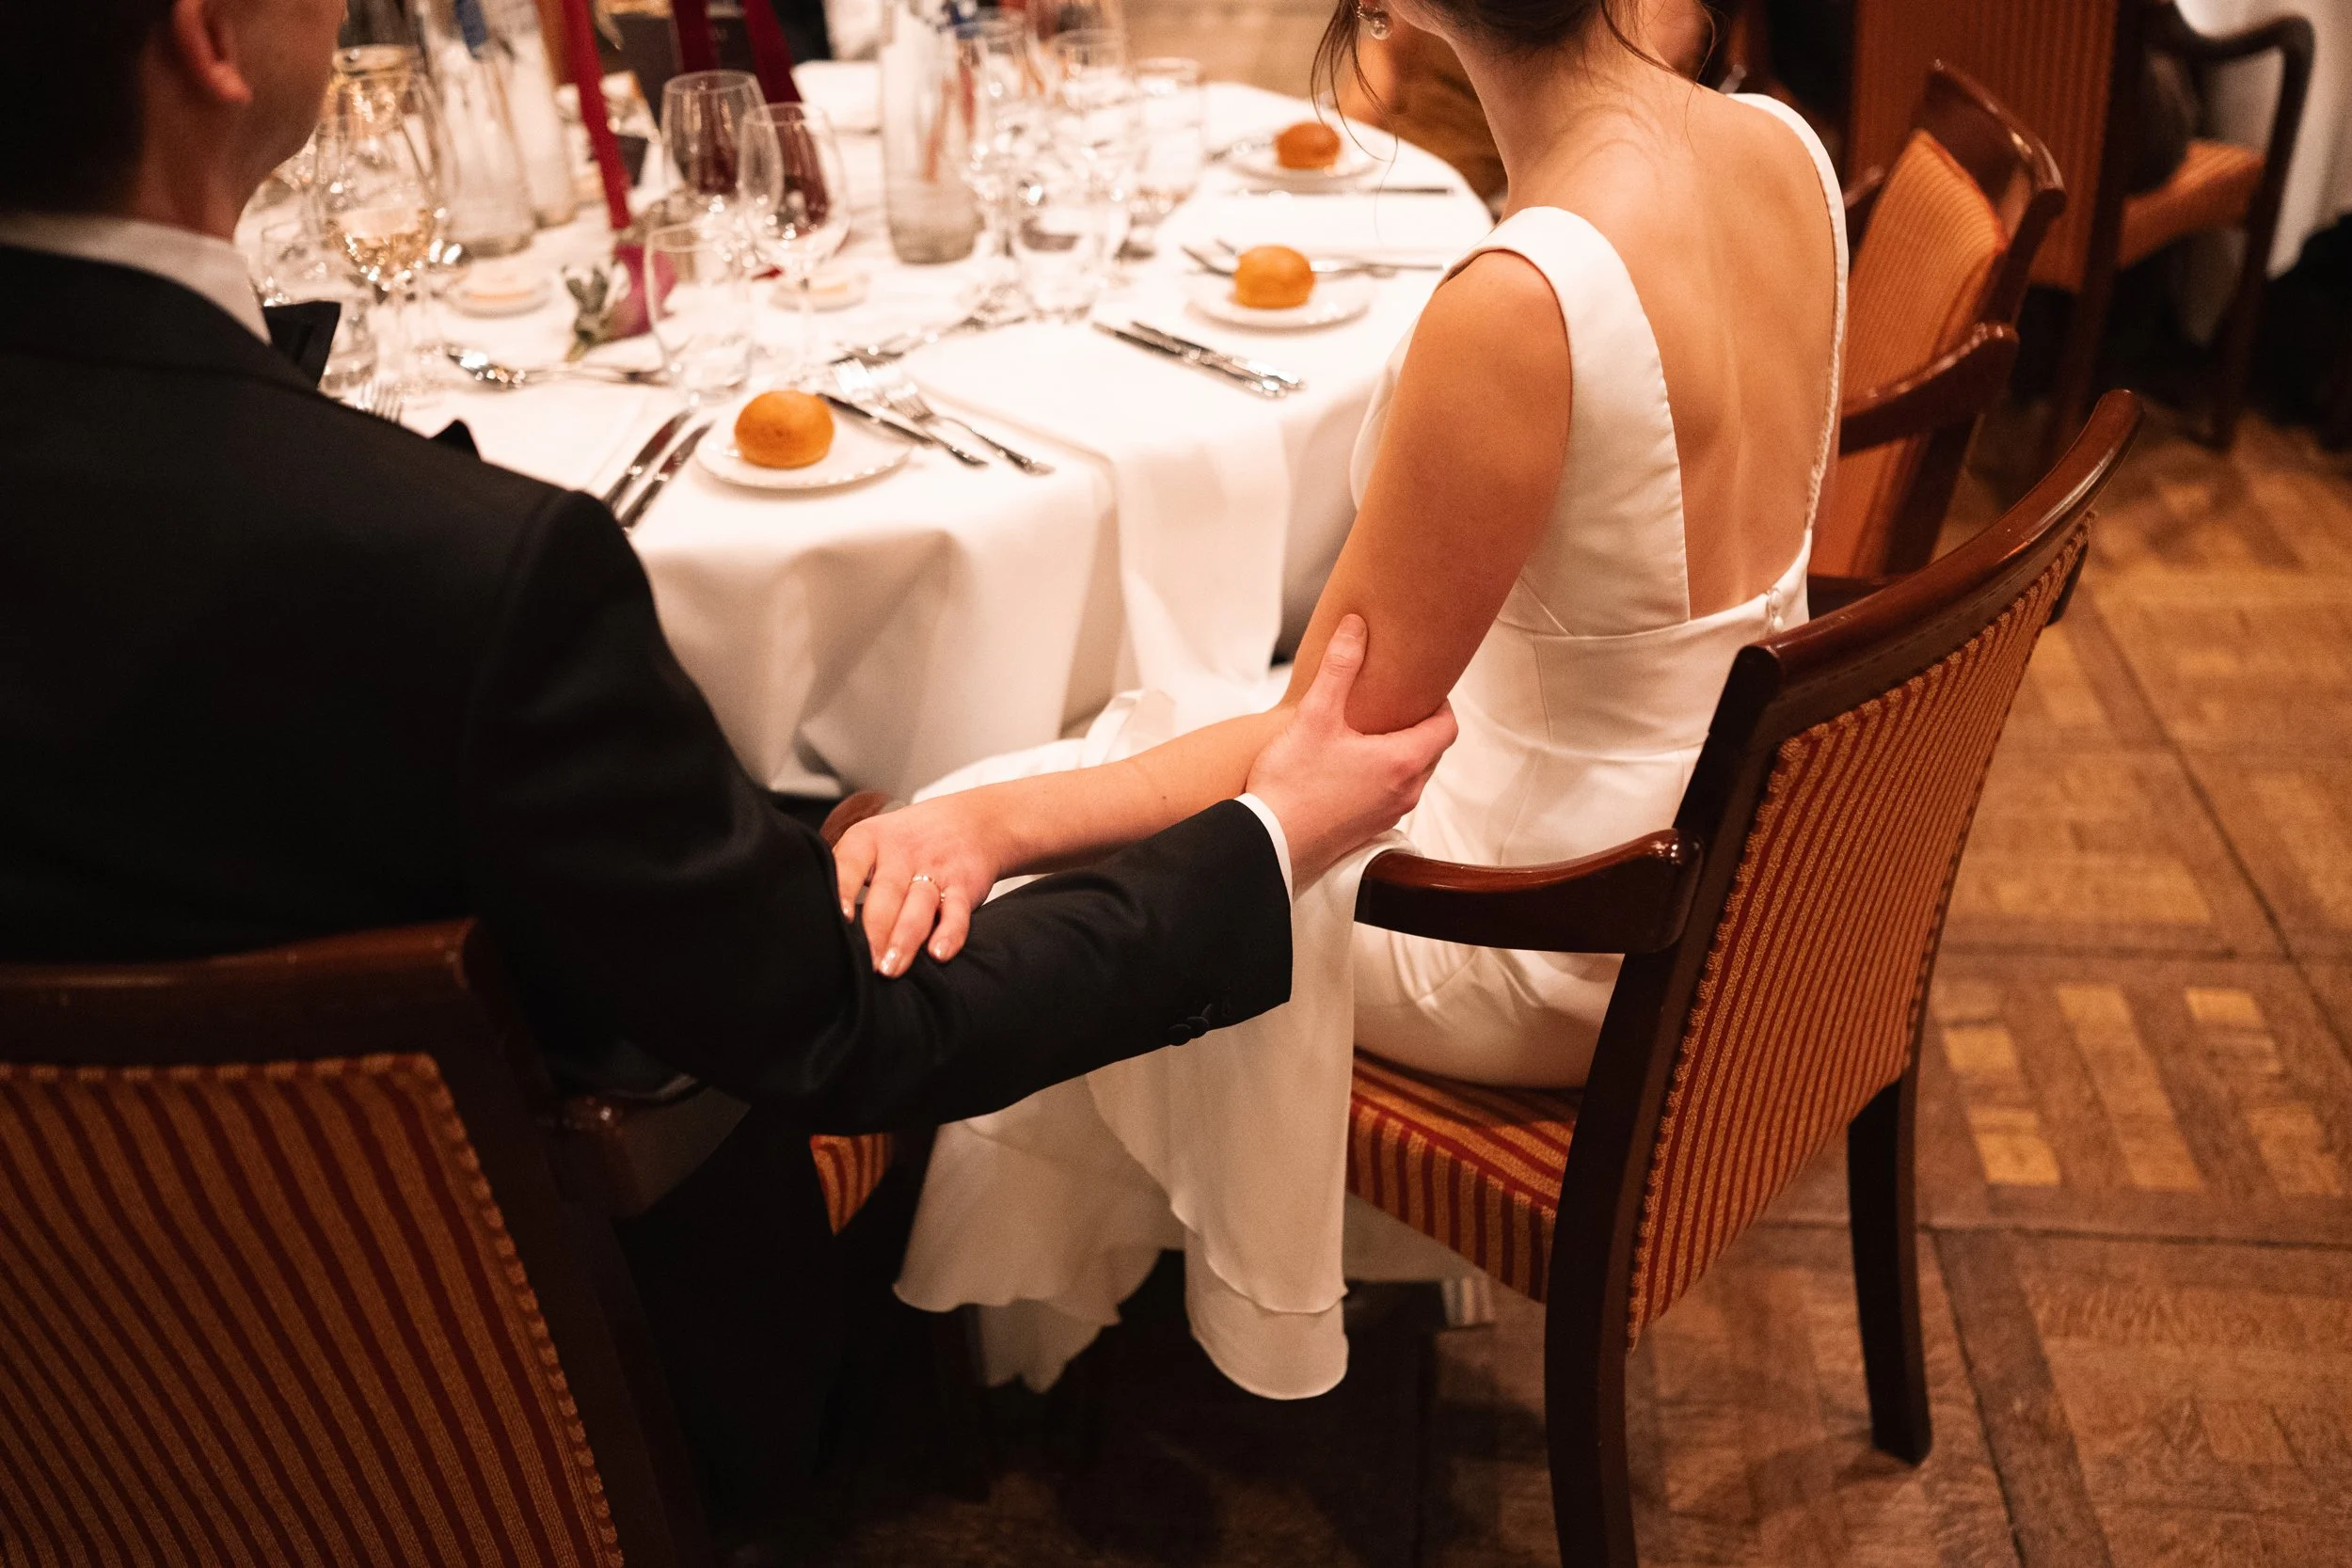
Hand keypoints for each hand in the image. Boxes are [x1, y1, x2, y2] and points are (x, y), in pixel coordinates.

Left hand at [832, 791, 1008, 976]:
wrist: (972, 819)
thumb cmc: (908, 840)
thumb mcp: (873, 840)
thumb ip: (847, 872)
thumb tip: (816, 918)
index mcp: (870, 840)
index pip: (851, 862)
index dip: (843, 888)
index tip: (840, 916)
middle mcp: (902, 853)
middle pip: (887, 893)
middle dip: (876, 930)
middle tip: (866, 963)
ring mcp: (935, 869)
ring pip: (919, 906)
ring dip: (905, 939)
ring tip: (891, 967)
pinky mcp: (964, 886)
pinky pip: (957, 912)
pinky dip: (950, 933)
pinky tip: (939, 953)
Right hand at [1247, 614, 1456, 886]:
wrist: (1270, 843)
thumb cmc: (1292, 784)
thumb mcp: (1315, 716)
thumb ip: (1339, 667)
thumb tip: (1356, 627)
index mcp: (1403, 762)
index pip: (1446, 727)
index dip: (1440, 703)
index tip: (1420, 687)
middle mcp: (1405, 792)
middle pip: (1432, 751)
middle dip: (1419, 725)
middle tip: (1396, 703)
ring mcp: (1389, 815)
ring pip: (1412, 776)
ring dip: (1401, 753)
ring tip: (1371, 733)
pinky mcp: (1369, 830)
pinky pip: (1391, 796)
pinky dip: (1384, 777)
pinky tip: (1351, 767)